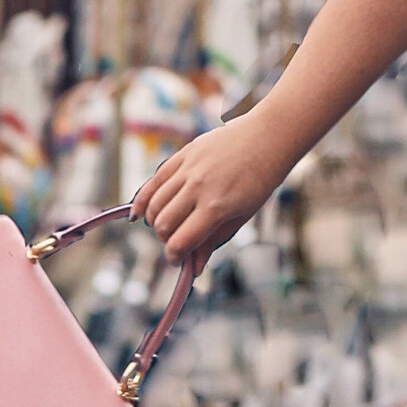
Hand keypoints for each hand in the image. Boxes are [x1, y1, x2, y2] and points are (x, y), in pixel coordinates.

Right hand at [133, 108, 297, 264]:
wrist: (267, 138)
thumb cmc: (258, 182)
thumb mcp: (241, 216)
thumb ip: (213, 241)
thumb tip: (193, 268)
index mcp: (216, 207)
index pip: (180, 242)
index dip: (175, 257)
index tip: (178, 260)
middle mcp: (198, 187)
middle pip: (162, 224)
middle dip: (166, 240)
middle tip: (177, 241)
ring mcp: (188, 169)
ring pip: (155, 204)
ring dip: (155, 221)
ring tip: (167, 226)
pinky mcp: (183, 154)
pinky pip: (154, 180)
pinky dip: (142, 199)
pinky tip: (139, 213)